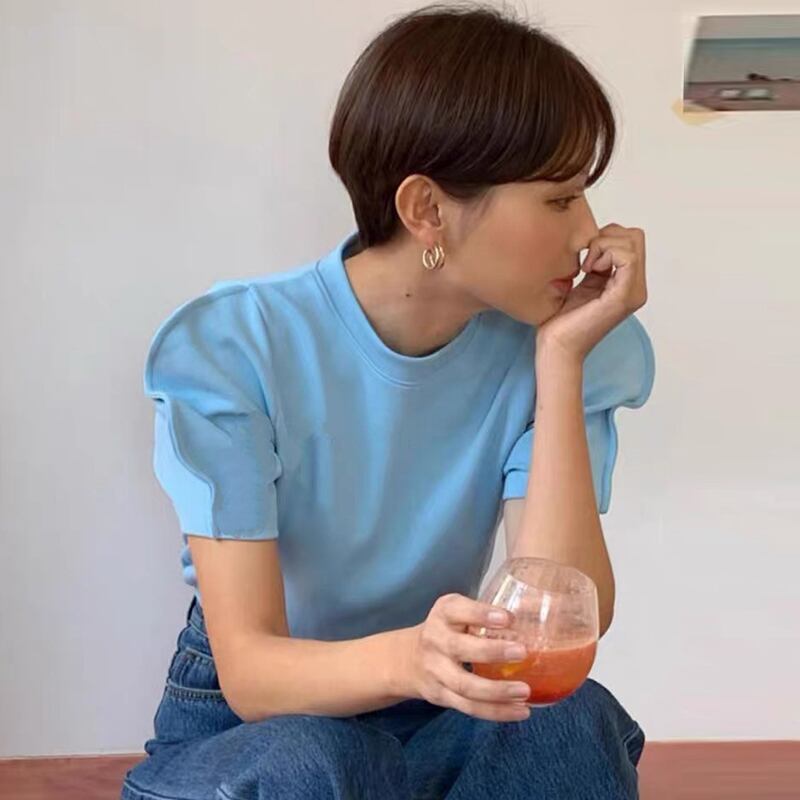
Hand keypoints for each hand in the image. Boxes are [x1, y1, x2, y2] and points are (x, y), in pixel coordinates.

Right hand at [396, 593, 532, 721]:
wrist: (408, 659)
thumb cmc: (449, 629)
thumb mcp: (460, 612)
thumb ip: (490, 612)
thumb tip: (536, 607)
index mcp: (443, 614)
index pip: (458, 610)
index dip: (482, 614)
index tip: (509, 618)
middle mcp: (435, 640)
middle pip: (459, 648)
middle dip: (491, 651)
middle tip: (522, 652)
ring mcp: (436, 672)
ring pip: (465, 685)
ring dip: (497, 691)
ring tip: (525, 692)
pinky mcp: (442, 696)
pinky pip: (469, 708)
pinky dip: (496, 712)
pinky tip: (520, 711)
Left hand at [536, 223, 647, 360]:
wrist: (556, 346)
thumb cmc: (562, 321)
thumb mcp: (581, 284)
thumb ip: (595, 265)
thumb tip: (592, 240)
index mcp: (627, 283)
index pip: (631, 239)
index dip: (606, 236)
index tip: (584, 255)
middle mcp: (636, 287)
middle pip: (635, 237)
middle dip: (607, 237)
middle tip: (586, 259)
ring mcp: (633, 292)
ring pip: (632, 244)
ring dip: (604, 246)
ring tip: (586, 267)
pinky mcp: (624, 296)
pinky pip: (627, 258)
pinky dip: (606, 254)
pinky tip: (588, 271)